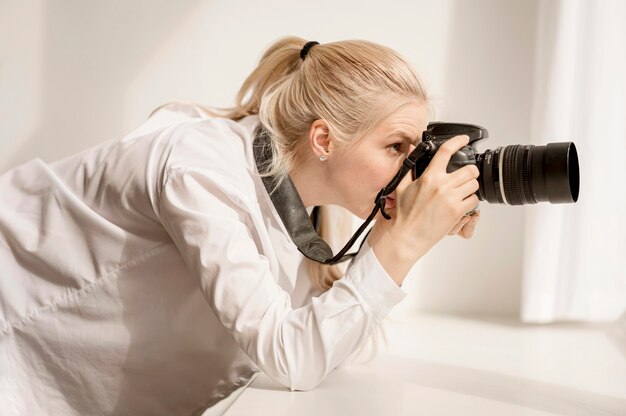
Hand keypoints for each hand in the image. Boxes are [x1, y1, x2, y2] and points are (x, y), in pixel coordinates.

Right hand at [370, 135, 479, 264]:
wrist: (407, 235)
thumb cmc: (404, 214)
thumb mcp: (402, 186)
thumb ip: (409, 165)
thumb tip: (411, 148)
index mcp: (429, 177)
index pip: (446, 151)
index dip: (458, 141)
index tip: (464, 139)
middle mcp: (442, 186)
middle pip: (469, 170)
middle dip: (470, 171)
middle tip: (466, 175)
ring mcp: (451, 199)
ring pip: (474, 184)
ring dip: (471, 186)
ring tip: (463, 191)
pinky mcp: (457, 212)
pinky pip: (474, 200)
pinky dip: (471, 201)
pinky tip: (462, 203)